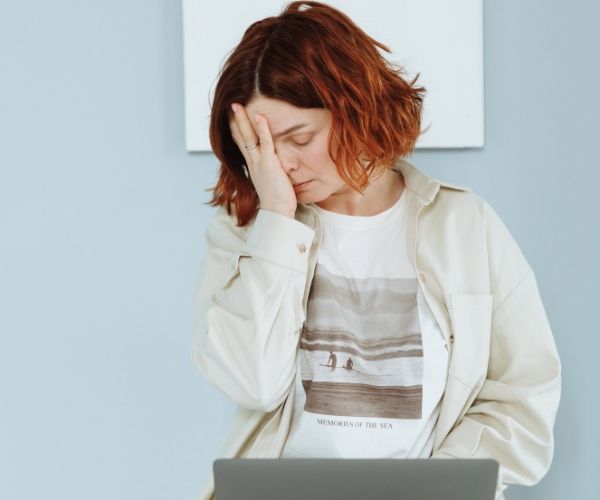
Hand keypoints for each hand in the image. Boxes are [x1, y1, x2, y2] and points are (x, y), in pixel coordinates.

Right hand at [229, 103, 296, 217]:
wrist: (278, 212)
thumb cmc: (277, 199)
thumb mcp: (270, 181)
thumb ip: (269, 170)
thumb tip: (272, 166)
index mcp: (252, 165)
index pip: (241, 144)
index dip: (236, 129)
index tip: (232, 117)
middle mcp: (252, 162)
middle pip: (240, 137)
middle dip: (234, 120)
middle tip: (231, 104)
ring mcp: (259, 162)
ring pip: (248, 137)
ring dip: (242, 119)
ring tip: (237, 104)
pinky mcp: (269, 164)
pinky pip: (265, 142)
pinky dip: (262, 128)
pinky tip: (258, 115)